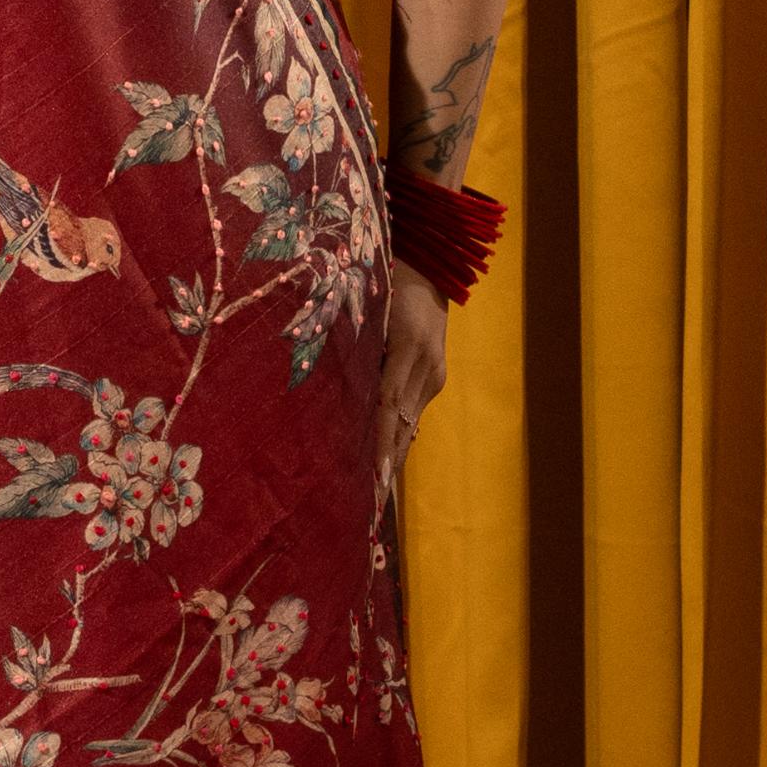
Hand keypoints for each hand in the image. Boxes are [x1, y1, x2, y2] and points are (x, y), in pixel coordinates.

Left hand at [375, 260, 449, 500]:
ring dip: (393, 453)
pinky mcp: (434, 375)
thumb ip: (354, 348)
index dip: (380, 444)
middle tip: (373, 500)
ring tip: (378, 488)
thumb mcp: (368, 310)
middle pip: (402, 424)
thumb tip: (332, 388)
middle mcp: (426, 368)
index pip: (388, 408)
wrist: (430, 266)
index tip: (375, 477)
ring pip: (409, 422)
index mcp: (409, 350)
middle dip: (388, 462)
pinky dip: (399, 433)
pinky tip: (389, 457)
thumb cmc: (388, 282)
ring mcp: (434, 373)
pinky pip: (413, 410)